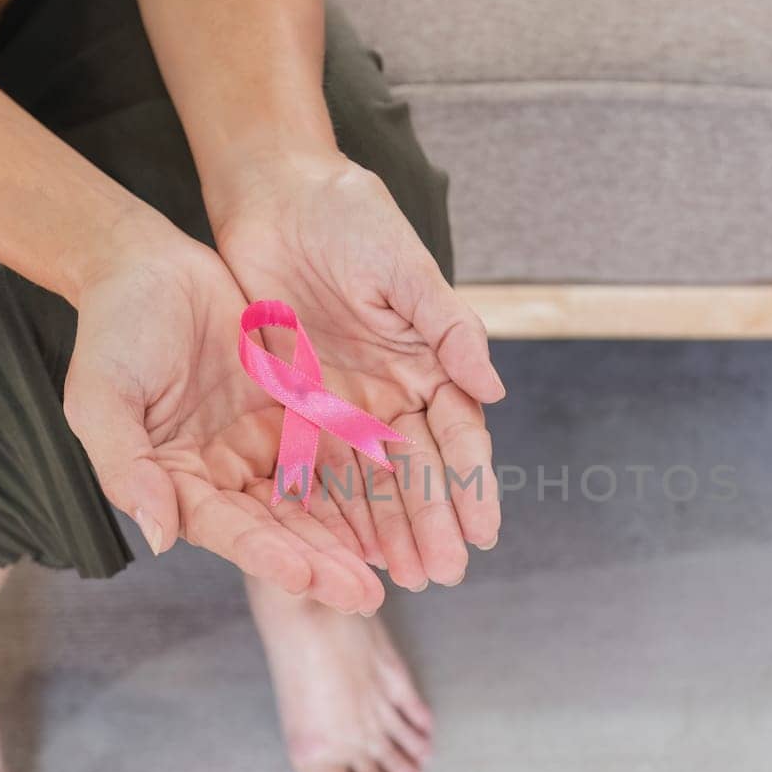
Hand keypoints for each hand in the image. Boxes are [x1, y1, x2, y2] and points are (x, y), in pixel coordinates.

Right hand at [61, 213, 386, 613]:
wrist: (147, 266)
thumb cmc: (113, 330)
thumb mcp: (100, 395)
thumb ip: (126, 466)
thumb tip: (159, 536)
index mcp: (177, 481)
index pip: (225, 529)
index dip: (264, 554)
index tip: (304, 577)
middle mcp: (224, 475)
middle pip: (279, 528)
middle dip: (322, 563)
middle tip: (365, 596)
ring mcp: (263, 445)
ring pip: (315, 499)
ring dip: (351, 535)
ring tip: (395, 569)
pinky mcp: (294, 412)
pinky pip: (335, 453)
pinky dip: (364, 483)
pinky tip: (400, 510)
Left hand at [212, 150, 505, 590]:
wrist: (275, 193)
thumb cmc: (349, 219)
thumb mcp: (405, 269)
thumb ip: (449, 329)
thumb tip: (496, 390)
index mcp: (427, 363)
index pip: (457, 435)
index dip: (472, 483)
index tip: (483, 531)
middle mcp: (390, 393)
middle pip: (416, 471)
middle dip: (431, 523)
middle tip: (442, 574)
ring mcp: (342, 404)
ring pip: (368, 481)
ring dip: (386, 530)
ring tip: (398, 578)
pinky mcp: (293, 405)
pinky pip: (314, 466)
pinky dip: (330, 509)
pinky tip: (342, 548)